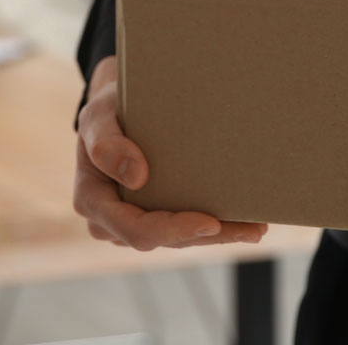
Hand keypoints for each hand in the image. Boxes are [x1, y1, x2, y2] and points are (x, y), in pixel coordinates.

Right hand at [73, 56, 266, 250]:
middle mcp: (109, 220)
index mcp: (92, 200)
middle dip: (207, 236)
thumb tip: (136, 176)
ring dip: (217, 235)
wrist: (114, 107)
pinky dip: (213, 227)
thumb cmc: (107, 108)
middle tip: (250, 228)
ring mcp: (130, 221)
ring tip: (255, 227)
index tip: (210, 221)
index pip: (134, 228)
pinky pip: (181, 228)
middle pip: (162, 239)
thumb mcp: (99, 115)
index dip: (173, 229)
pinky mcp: (151, 215)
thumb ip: (106, 143)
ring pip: (176, 239)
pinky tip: (244, 223)